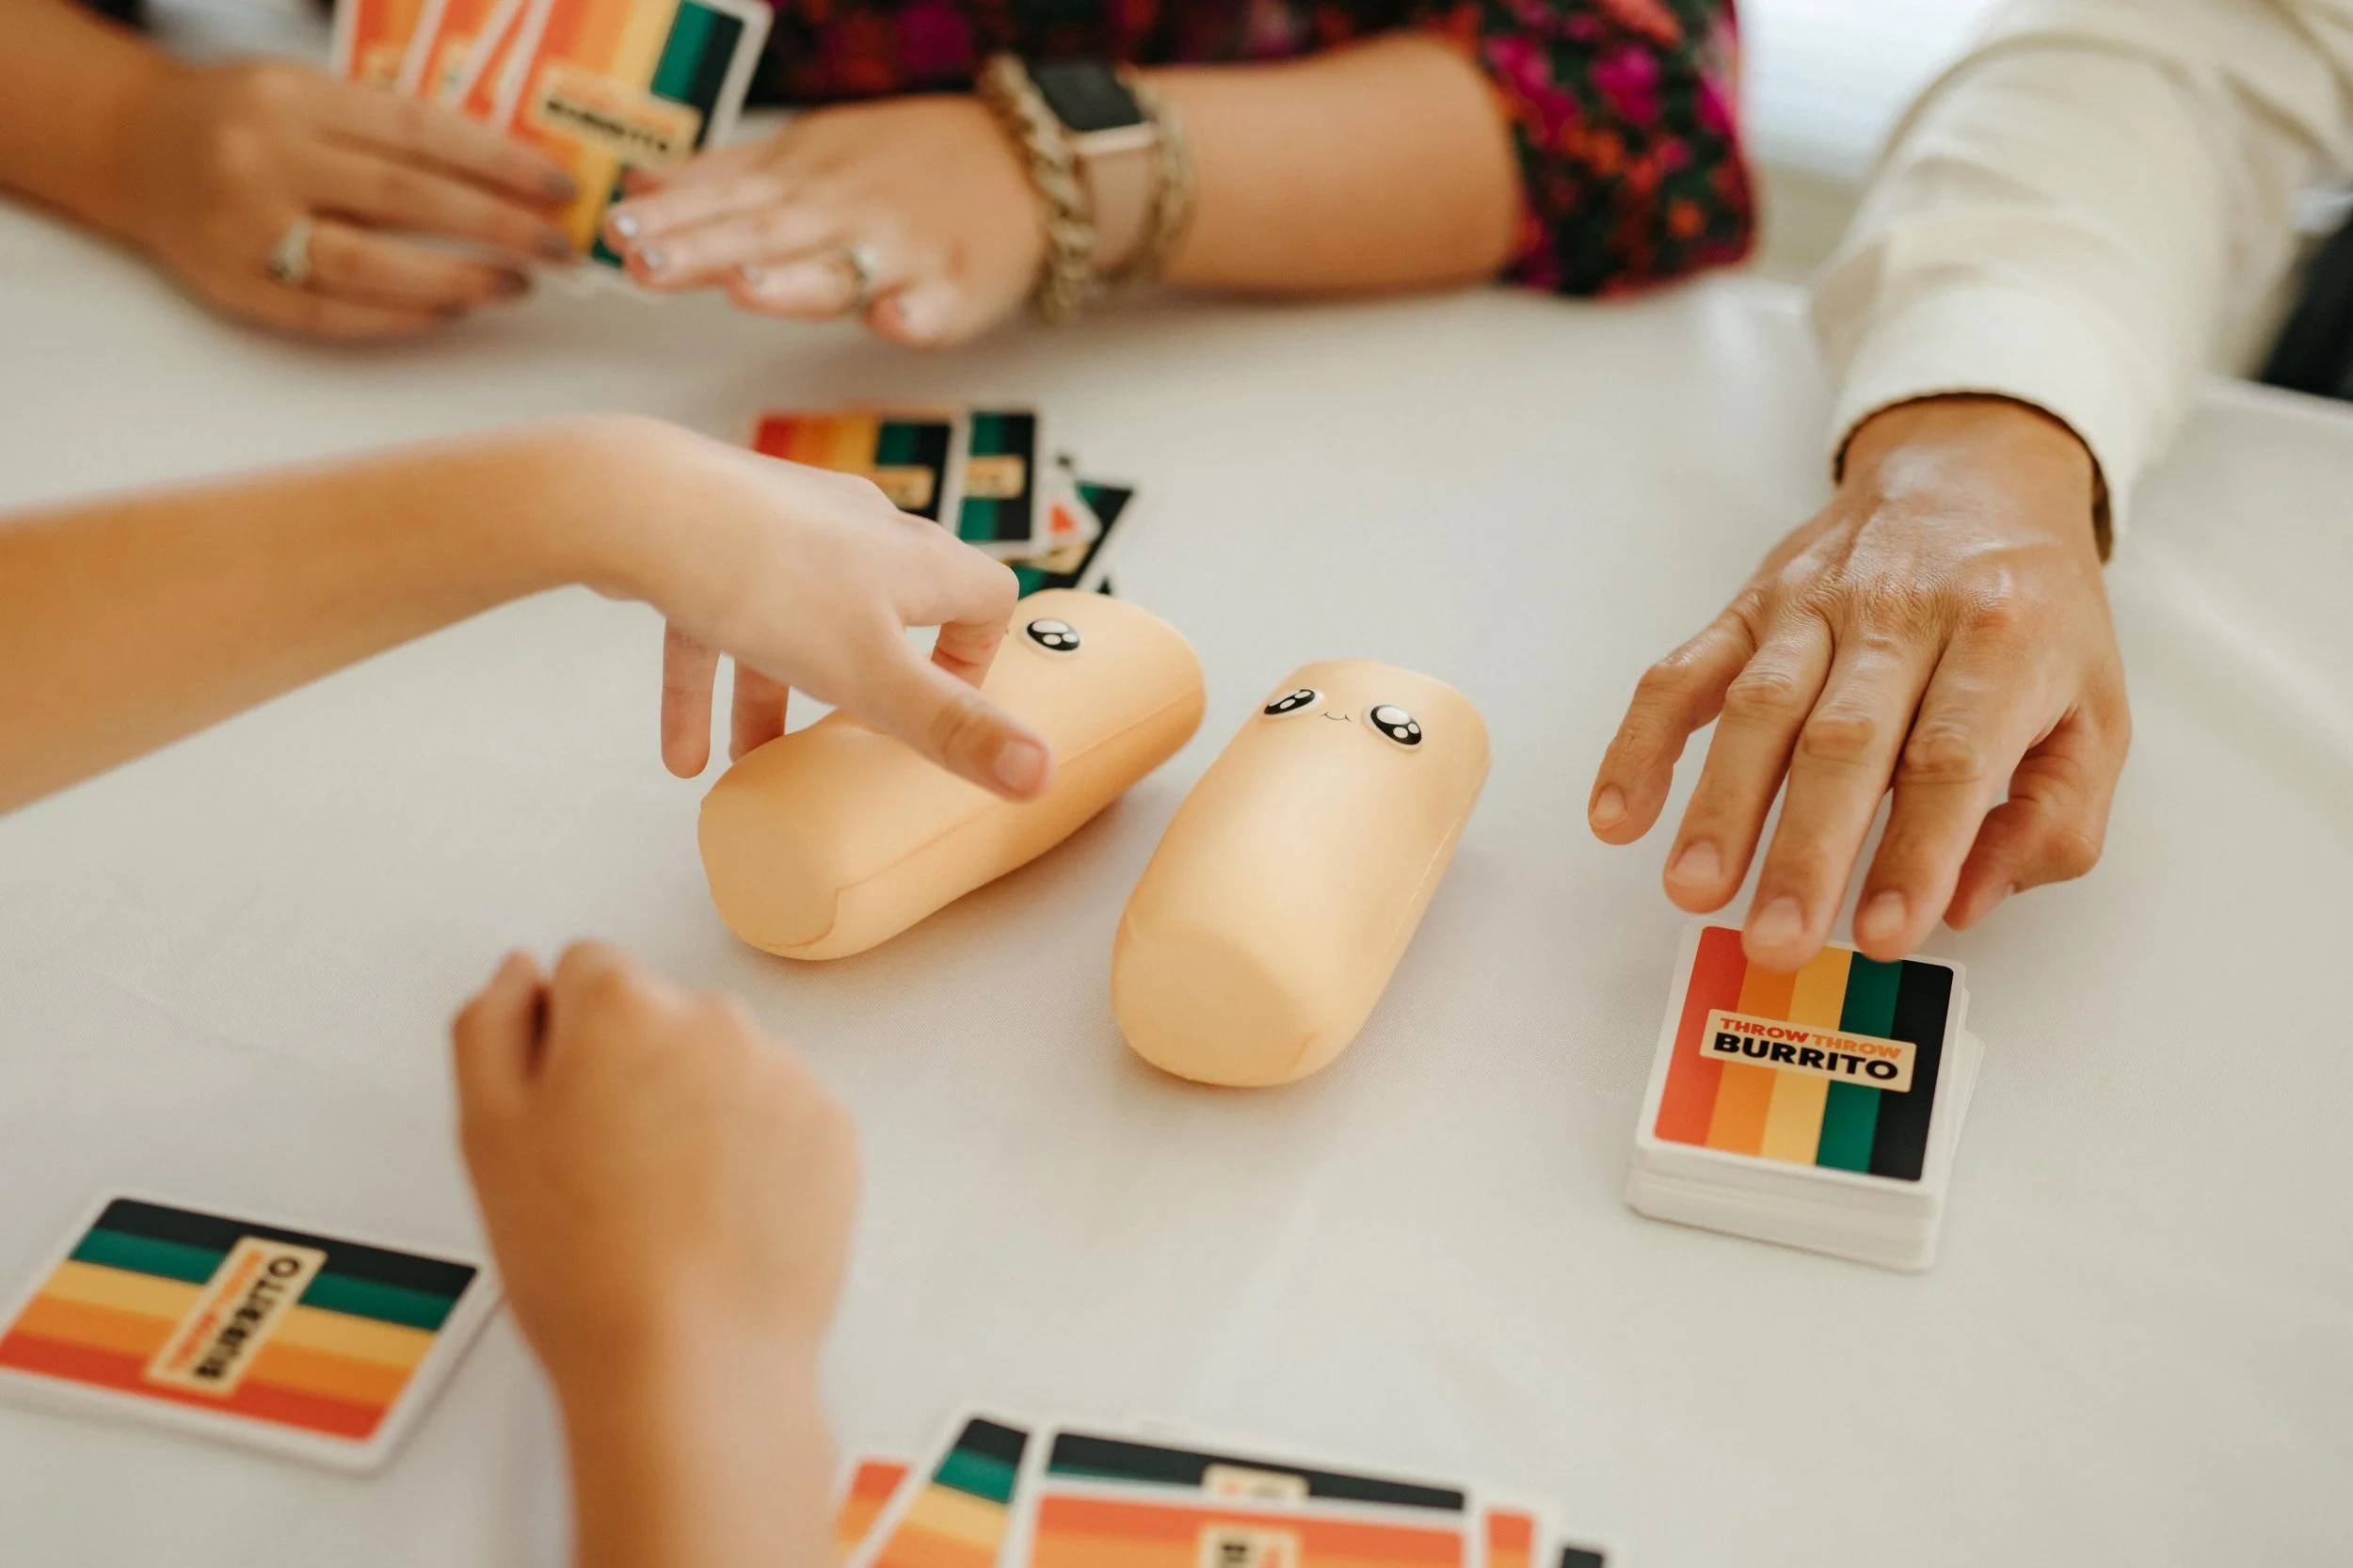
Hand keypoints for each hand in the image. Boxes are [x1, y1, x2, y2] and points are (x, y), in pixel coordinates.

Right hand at [111, 60, 576, 338]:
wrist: (131, 147)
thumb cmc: (243, 117)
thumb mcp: (307, 92)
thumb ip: (387, 127)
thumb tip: (503, 177)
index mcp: (293, 98)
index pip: (419, 131)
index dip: (499, 162)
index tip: (556, 188)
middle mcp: (266, 159)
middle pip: (406, 198)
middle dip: (497, 226)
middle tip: (557, 247)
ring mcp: (245, 227)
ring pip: (370, 265)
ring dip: (456, 279)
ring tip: (514, 284)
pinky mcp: (234, 286)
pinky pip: (329, 314)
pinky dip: (398, 316)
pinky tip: (449, 311)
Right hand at [452, 943, 858, 1391]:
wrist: (693, 1363)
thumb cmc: (585, 1265)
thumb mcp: (486, 1135)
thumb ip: (491, 1025)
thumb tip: (520, 973)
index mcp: (621, 1004)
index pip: (584, 971)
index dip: (561, 1041)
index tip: (561, 1106)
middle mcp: (714, 1019)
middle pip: (658, 1016)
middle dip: (631, 1070)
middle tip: (603, 1172)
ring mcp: (785, 1074)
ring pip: (723, 1067)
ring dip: (696, 1109)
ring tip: (663, 1209)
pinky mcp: (833, 1132)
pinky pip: (781, 1117)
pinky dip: (755, 1152)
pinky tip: (717, 1219)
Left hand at [592, 422, 1050, 795]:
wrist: (634, 502)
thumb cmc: (766, 581)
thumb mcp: (872, 674)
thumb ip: (954, 728)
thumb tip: (1044, 773)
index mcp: (916, 560)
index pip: (986, 594)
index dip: (980, 655)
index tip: (946, 708)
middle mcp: (860, 533)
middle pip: (892, 612)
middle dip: (873, 682)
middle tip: (857, 737)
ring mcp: (786, 530)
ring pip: (798, 623)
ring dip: (779, 694)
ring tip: (756, 760)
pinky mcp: (717, 538)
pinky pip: (723, 619)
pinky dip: (709, 681)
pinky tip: (684, 756)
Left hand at [600, 97, 1043, 346]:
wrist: (1025, 165)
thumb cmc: (908, 165)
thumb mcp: (810, 151)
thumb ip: (725, 177)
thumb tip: (638, 189)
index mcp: (804, 180)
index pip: (725, 198)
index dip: (670, 217)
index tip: (615, 232)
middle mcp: (846, 213)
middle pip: (767, 234)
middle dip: (704, 250)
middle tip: (644, 265)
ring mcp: (903, 252)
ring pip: (843, 269)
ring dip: (797, 280)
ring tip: (745, 288)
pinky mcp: (958, 289)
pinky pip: (937, 306)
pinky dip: (918, 312)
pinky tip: (895, 319)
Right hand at [1588, 396, 2129, 969]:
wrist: (1974, 470)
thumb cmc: (2034, 611)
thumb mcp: (2096, 713)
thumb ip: (2051, 820)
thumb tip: (1963, 902)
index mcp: (2003, 640)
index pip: (1949, 758)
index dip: (1915, 850)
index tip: (1886, 934)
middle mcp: (1901, 613)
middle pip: (1842, 741)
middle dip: (1804, 850)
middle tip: (1776, 941)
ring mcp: (1814, 605)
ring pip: (1757, 709)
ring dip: (1720, 806)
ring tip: (1692, 890)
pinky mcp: (1749, 604)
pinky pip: (1684, 672)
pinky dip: (1643, 743)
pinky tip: (1618, 814)